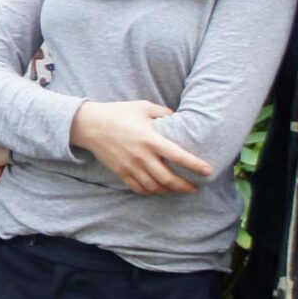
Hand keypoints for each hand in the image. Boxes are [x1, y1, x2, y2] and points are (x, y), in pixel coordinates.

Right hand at [69, 100, 212, 195]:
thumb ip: (163, 112)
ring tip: (180, 190)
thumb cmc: (119, 113)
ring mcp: (130, 166)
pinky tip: (159, 190)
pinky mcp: (121, 172)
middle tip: (196, 188)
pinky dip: (151, 192)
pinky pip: (139, 188)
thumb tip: (179, 118)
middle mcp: (141, 156)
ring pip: (154, 187)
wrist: (90, 125)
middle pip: (168, 179)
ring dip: (169, 192)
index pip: (178, 156)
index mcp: (150, 139)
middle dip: (185, 186)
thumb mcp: (143, 106)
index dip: (194, 165)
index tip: (207, 171)